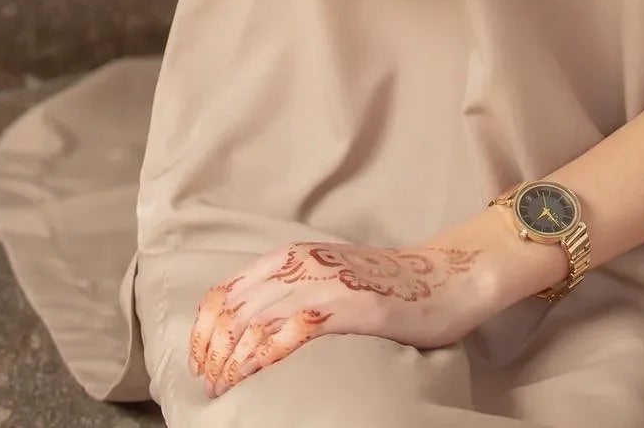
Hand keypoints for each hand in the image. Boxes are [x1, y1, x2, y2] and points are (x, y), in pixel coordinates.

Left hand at [187, 234, 495, 398]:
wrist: (443, 277)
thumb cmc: (385, 285)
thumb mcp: (326, 277)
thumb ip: (288, 292)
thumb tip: (245, 331)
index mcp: (292, 256)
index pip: (227, 291)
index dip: (204, 331)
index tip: (199, 363)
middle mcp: (304, 263)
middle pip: (237, 310)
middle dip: (214, 352)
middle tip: (210, 385)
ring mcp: (329, 282)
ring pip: (259, 321)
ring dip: (234, 359)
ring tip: (226, 387)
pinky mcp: (354, 305)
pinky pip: (298, 328)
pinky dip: (269, 353)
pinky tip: (258, 373)